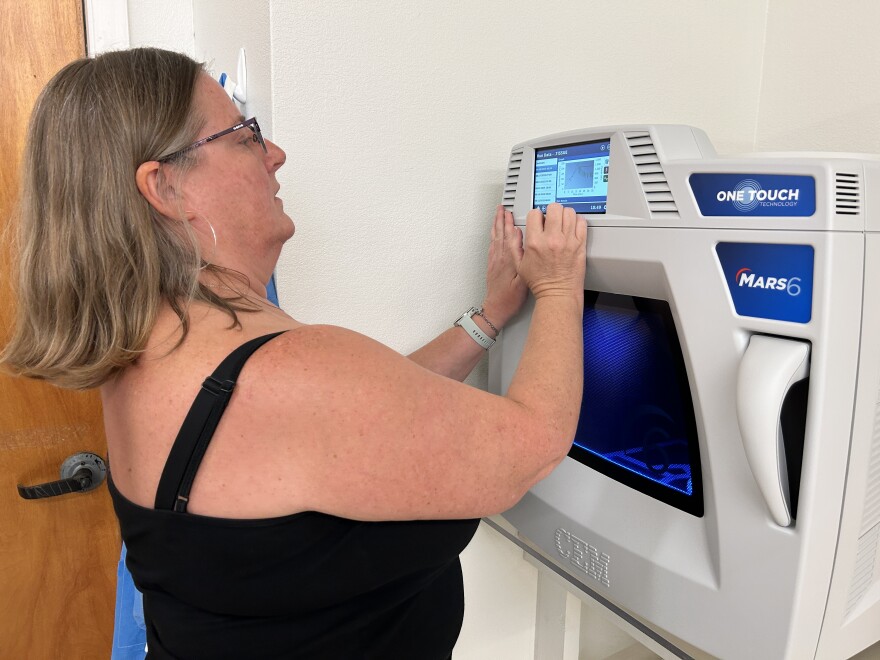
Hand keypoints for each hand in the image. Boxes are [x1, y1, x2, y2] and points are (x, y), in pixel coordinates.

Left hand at [481, 205, 527, 331]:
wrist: (495, 308)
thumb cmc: (510, 298)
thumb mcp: (523, 280)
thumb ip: (522, 258)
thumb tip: (521, 241)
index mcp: (508, 260)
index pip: (509, 236)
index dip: (509, 223)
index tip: (510, 212)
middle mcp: (500, 258)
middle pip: (500, 234)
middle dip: (501, 220)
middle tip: (502, 208)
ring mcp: (495, 261)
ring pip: (495, 238)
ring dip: (496, 225)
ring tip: (497, 216)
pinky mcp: (492, 266)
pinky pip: (492, 246)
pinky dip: (494, 237)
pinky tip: (495, 234)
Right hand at [517, 203, 586, 299]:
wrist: (557, 293)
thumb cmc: (540, 282)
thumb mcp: (519, 265)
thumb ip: (515, 246)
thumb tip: (515, 231)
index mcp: (535, 242)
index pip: (535, 213)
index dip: (536, 215)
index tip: (539, 220)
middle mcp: (552, 239)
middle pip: (554, 207)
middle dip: (552, 211)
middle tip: (552, 218)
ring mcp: (567, 241)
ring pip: (569, 212)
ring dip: (565, 215)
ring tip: (563, 222)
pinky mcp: (580, 245)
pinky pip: (581, 223)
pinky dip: (577, 222)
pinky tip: (572, 228)